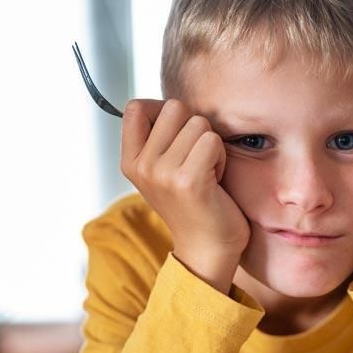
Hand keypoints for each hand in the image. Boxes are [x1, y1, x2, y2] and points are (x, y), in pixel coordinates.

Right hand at [121, 99, 248, 293]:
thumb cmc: (193, 204)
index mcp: (130, 161)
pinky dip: (221, 157)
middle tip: (195, 161)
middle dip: (193, 128)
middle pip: (174, 108)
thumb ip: (157, 137)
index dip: (164, 113)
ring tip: (206, 172)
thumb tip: (169, 104)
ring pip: (198, 122)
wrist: (206, 248)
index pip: (136, 107)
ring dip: (210, 145)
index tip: (176, 140)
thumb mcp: (161, 170)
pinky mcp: (188, 180)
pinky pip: (212, 140)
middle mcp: (141, 166)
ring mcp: (162, 173)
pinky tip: (215, 180)